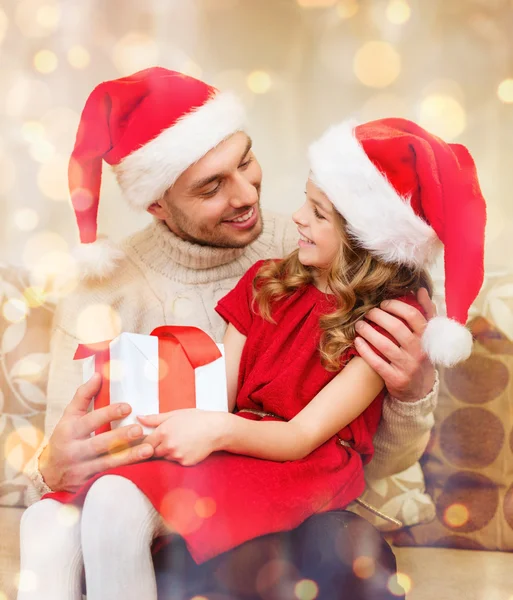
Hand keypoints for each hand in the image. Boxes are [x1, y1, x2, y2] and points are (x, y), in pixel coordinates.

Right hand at [40, 373, 153, 492]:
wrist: (50, 474)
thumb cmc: (66, 438)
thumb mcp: (70, 416)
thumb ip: (83, 396)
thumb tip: (98, 374)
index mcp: (70, 431)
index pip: (90, 421)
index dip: (108, 413)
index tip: (128, 407)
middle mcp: (74, 451)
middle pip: (99, 444)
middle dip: (120, 437)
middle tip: (139, 429)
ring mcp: (81, 470)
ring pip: (108, 464)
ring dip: (130, 457)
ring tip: (148, 449)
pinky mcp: (89, 483)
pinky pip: (109, 477)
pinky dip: (126, 472)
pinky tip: (142, 467)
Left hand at [138, 409, 225, 465]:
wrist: (216, 429)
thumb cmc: (196, 419)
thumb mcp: (175, 414)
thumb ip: (155, 418)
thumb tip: (138, 418)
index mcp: (163, 432)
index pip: (145, 443)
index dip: (146, 442)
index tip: (149, 440)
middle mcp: (168, 445)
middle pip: (153, 452)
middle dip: (157, 447)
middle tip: (169, 439)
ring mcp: (177, 456)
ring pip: (165, 457)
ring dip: (168, 453)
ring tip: (180, 442)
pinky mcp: (185, 463)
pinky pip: (176, 462)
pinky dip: (179, 457)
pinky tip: (188, 447)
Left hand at [354, 288, 436, 402]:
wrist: (420, 388)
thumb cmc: (420, 354)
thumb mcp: (428, 335)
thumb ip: (426, 311)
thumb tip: (420, 289)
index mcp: (427, 338)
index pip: (413, 316)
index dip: (396, 306)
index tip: (383, 304)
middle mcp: (419, 351)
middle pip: (396, 328)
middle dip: (378, 317)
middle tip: (367, 312)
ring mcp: (408, 366)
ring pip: (385, 345)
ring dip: (368, 332)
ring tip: (359, 325)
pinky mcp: (396, 379)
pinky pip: (377, 363)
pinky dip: (365, 350)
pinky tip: (357, 341)